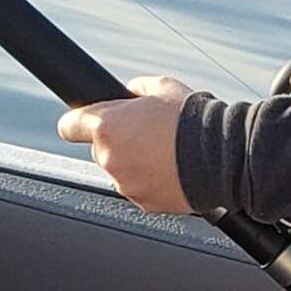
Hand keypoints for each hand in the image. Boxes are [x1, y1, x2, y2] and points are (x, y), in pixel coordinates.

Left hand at [58, 75, 193, 213]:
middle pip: (100, 150)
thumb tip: (132, 93)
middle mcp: (110, 158)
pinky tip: (171, 170)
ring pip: (121, 172)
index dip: (76, 124)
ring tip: (164, 155)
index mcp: (106, 126)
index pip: (69, 126)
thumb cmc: (193, 121)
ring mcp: (126, 184)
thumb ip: (136, 90)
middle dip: (118, 144)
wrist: (221, 156)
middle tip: (146, 137)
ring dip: (135, 165)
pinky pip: (140, 190)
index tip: (80, 125)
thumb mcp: (162, 87)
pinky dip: (151, 183)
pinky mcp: (144, 203)